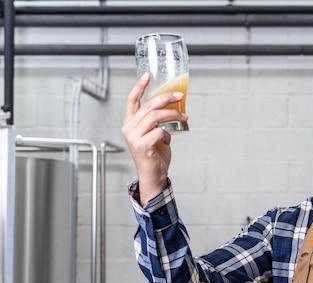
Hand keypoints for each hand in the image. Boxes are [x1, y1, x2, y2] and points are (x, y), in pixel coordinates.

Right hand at [122, 73, 188, 204]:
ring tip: (184, 116)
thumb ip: (157, 121)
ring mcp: (134, 137)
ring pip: (155, 116)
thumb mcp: (155, 134)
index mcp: (130, 123)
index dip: (139, 87)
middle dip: (166, 98)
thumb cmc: (155, 155)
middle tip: (179, 96)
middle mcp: (129, 128)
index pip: (132, 100)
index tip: (147, 76)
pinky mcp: (142, 145)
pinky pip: (160, 132)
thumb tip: (173, 107)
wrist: (153, 176)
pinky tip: (169, 141)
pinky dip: (168, 135)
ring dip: (173, 114)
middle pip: (149, 106)